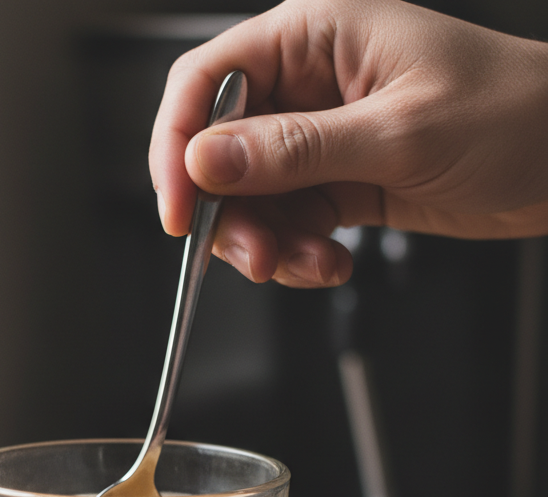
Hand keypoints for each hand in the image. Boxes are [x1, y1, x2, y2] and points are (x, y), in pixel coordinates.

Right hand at [149, 0, 547, 287]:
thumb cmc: (511, 114)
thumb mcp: (398, 133)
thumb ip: (294, 150)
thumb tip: (206, 161)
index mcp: (314, 38)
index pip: (207, 82)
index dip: (178, 147)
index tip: (180, 210)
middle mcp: (305, 85)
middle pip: (217, 153)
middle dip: (230, 215)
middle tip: (258, 257)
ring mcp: (318, 138)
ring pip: (249, 200)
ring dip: (269, 244)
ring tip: (311, 263)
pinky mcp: (334, 182)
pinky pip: (285, 224)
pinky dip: (297, 254)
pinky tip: (332, 261)